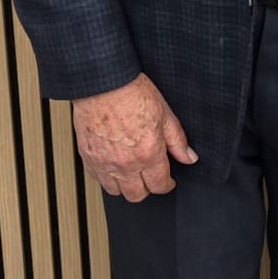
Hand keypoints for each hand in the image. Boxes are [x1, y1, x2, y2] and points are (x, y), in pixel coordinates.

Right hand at [72, 73, 196, 200]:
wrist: (103, 83)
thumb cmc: (131, 93)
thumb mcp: (165, 114)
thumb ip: (178, 141)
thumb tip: (189, 156)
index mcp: (148, 154)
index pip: (159, 185)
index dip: (167, 185)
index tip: (167, 181)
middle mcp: (126, 163)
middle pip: (137, 195)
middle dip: (147, 188)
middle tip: (150, 177)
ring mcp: (104, 162)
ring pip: (115, 191)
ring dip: (125, 186)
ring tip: (131, 174)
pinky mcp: (88, 157)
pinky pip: (97, 179)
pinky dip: (106, 176)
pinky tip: (112, 165)